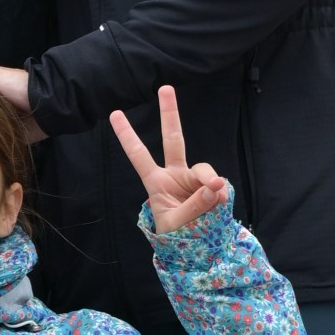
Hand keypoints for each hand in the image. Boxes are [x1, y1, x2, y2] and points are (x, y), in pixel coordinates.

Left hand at [110, 85, 229, 234]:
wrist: (198, 247)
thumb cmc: (177, 235)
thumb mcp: (176, 225)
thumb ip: (193, 206)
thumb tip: (214, 186)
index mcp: (156, 182)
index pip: (138, 155)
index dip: (127, 135)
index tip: (114, 114)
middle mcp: (175, 174)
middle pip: (173, 139)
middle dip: (170, 114)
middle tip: (165, 88)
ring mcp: (194, 179)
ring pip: (204, 171)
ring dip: (209, 182)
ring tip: (212, 200)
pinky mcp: (213, 187)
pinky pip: (219, 185)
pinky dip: (220, 194)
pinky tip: (218, 205)